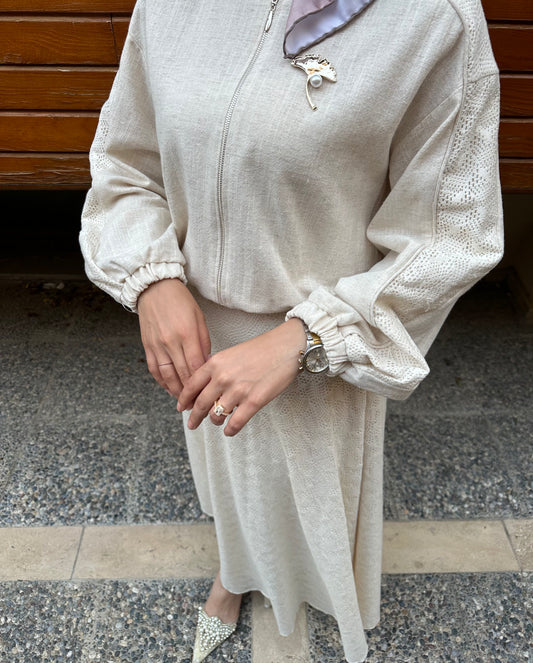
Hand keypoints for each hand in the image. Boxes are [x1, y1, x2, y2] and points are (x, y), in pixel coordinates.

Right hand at [137, 279, 210, 398]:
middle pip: (182, 374)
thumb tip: (206, 364)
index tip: (208, 392)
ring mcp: (157, 345)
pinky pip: (154, 370)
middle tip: (199, 403)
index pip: (196, 366)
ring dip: (176, 391)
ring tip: (184, 400)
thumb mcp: (199, 319)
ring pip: (167, 376)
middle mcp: (170, 342)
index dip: (202, 383)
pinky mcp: (147, 346)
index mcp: (187, 334)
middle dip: (191, 392)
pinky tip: (169, 388)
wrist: (154, 289)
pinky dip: (162, 382)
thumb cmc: (180, 301)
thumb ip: (203, 343)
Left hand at [177, 318, 306, 435]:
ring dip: (215, 421)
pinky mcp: (254, 401)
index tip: (181, 407)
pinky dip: (230, 430)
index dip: (184, 399)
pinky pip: (235, 423)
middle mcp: (223, 377)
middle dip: (194, 417)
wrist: (286, 347)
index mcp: (215, 363)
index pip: (191, 385)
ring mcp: (238, 390)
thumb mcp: (232, 353)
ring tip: (217, 422)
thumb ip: (216, 367)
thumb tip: (203, 382)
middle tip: (192, 424)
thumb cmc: (261, 349)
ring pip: (216, 415)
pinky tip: (229, 430)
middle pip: (200, 404)